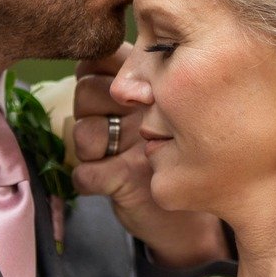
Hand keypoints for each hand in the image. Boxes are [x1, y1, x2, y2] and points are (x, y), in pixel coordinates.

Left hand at [71, 50, 229, 269]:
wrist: (192, 217)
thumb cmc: (166, 154)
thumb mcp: (148, 107)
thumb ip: (120, 82)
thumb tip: (84, 64)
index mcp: (153, 82)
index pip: (100, 59)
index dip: (92, 78)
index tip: (108, 99)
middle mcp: (152, 106)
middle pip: (86, 91)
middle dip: (87, 113)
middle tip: (110, 131)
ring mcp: (140, 143)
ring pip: (83, 132)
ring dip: (88, 150)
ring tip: (111, 155)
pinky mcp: (128, 178)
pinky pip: (84, 173)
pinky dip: (88, 180)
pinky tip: (109, 180)